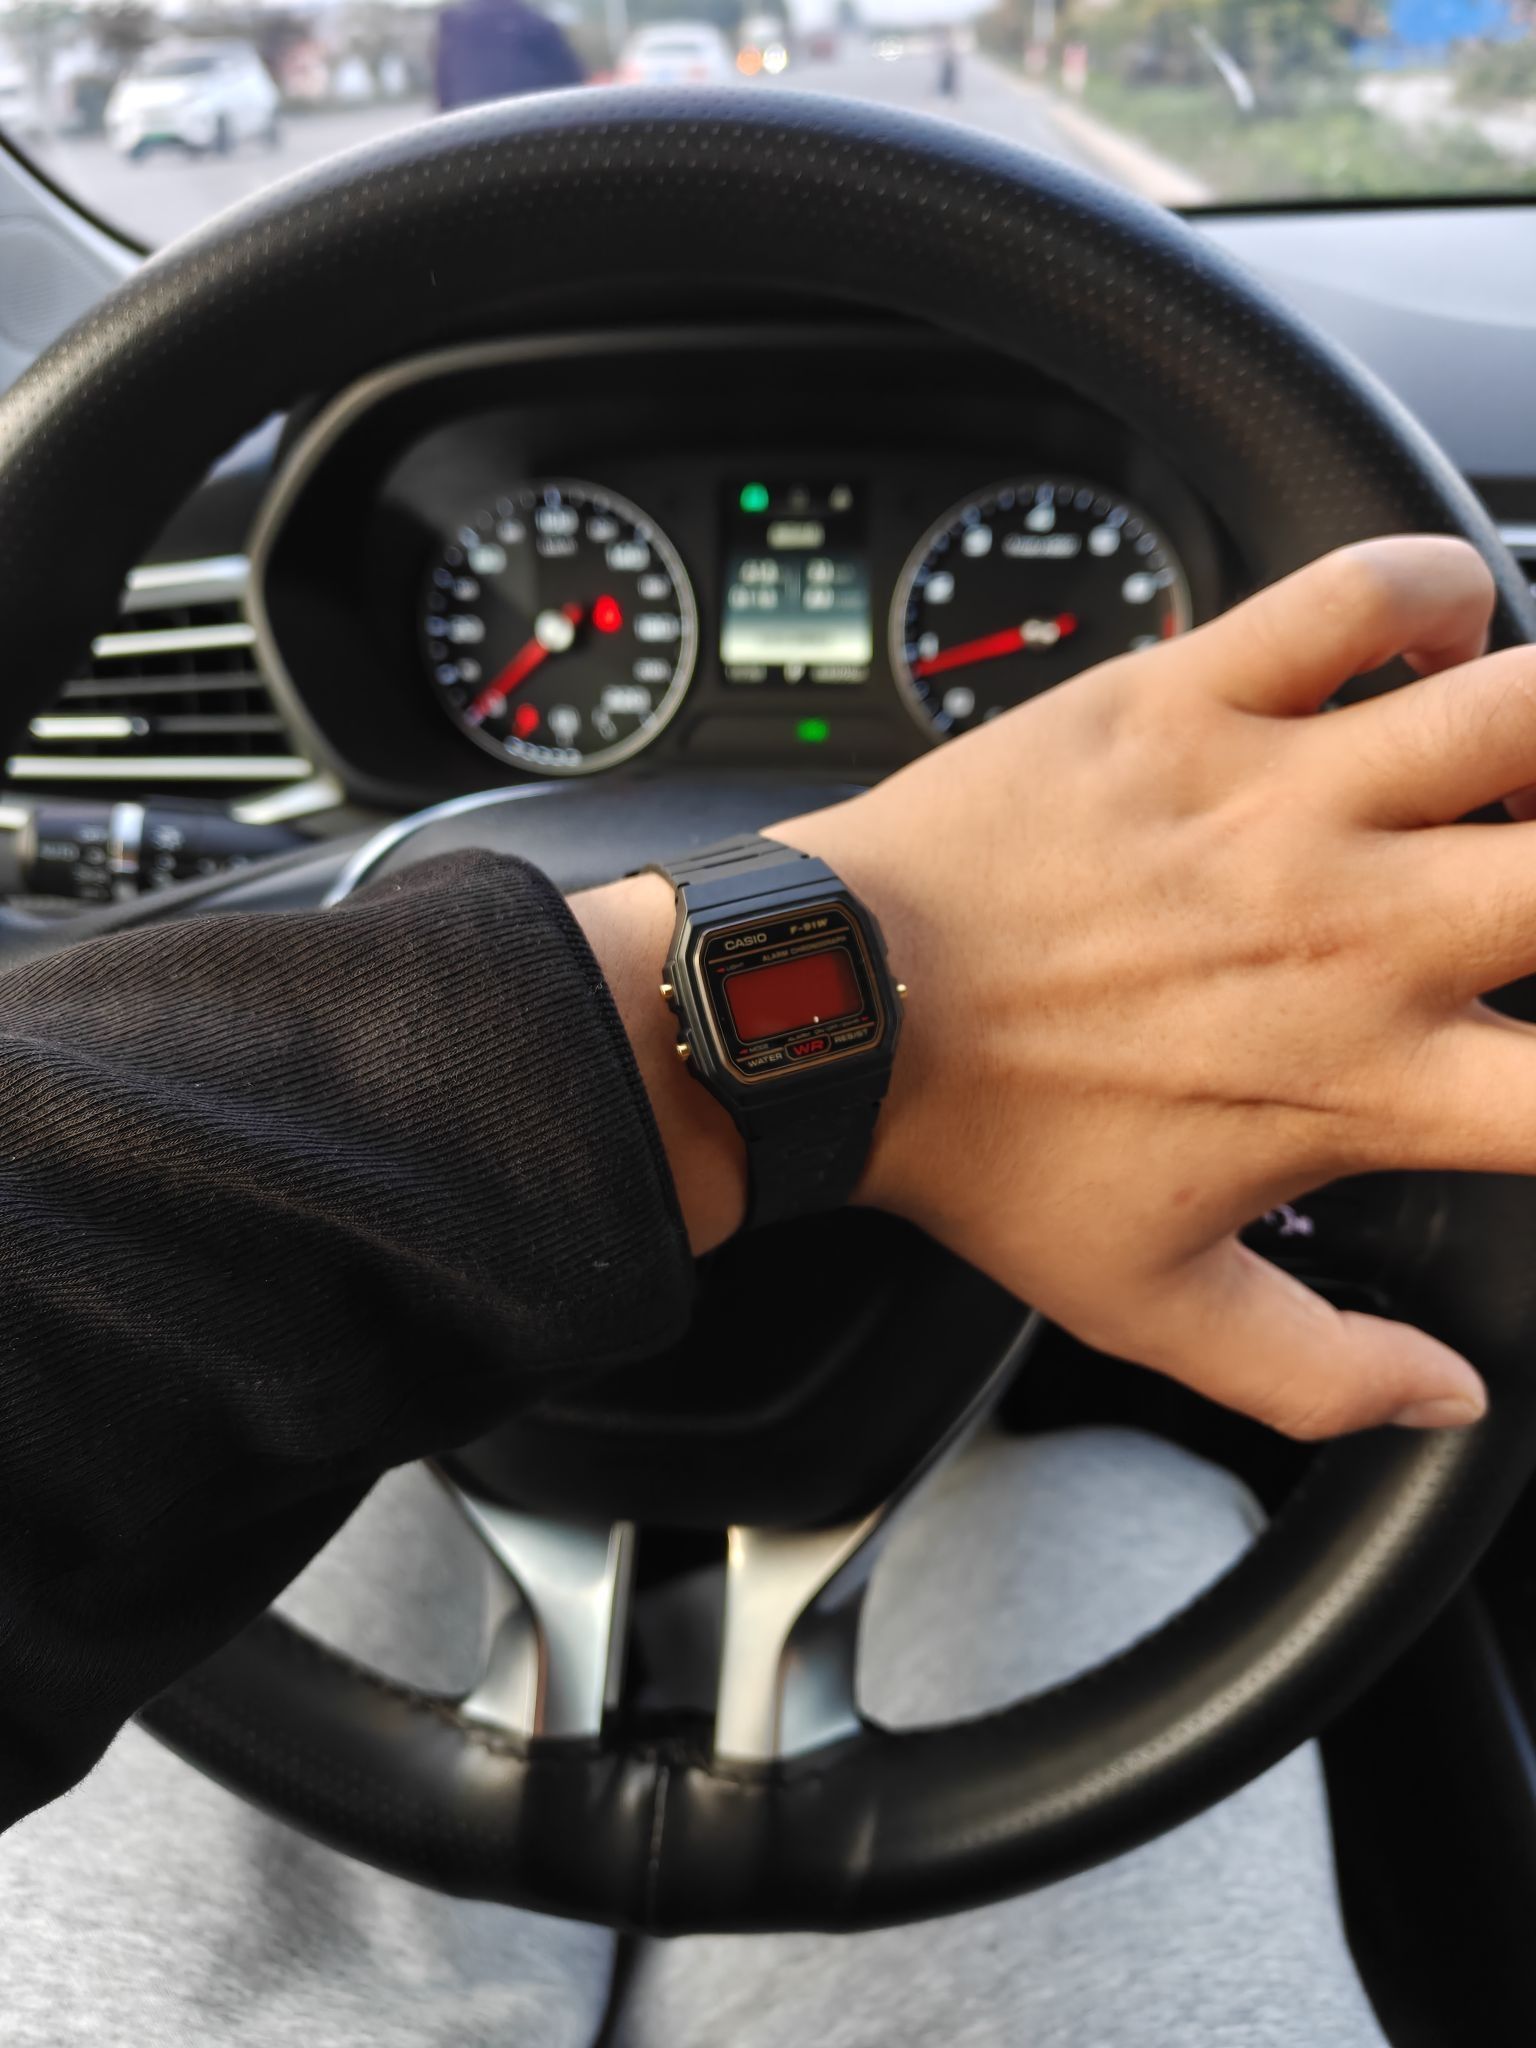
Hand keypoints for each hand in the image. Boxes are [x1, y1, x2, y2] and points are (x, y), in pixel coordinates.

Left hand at [584, 536, 1529, 1439]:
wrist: (836, 1017)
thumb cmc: (982, 1149)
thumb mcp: (1149, 1305)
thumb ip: (1319, 1373)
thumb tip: (1447, 1397)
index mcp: (1361, 1081)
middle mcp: (1353, 928)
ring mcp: (1278, 798)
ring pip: (1526, 705)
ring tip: (1513, 773)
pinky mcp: (1187, 700)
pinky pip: (1363, 593)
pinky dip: (1429, 592)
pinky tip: (1429, 639)